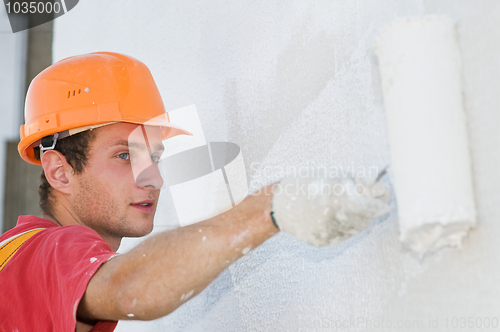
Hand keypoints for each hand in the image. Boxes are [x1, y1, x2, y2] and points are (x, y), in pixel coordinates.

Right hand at [271, 173, 390, 246]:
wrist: (279, 204)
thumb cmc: (307, 184)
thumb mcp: (334, 176)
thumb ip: (360, 183)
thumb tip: (382, 190)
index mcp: (341, 201)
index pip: (376, 206)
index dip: (381, 198)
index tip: (382, 192)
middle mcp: (338, 221)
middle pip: (368, 218)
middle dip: (368, 207)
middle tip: (361, 195)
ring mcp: (331, 235)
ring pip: (357, 227)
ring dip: (357, 216)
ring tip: (342, 204)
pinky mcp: (325, 243)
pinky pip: (343, 234)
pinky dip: (343, 224)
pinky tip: (331, 214)